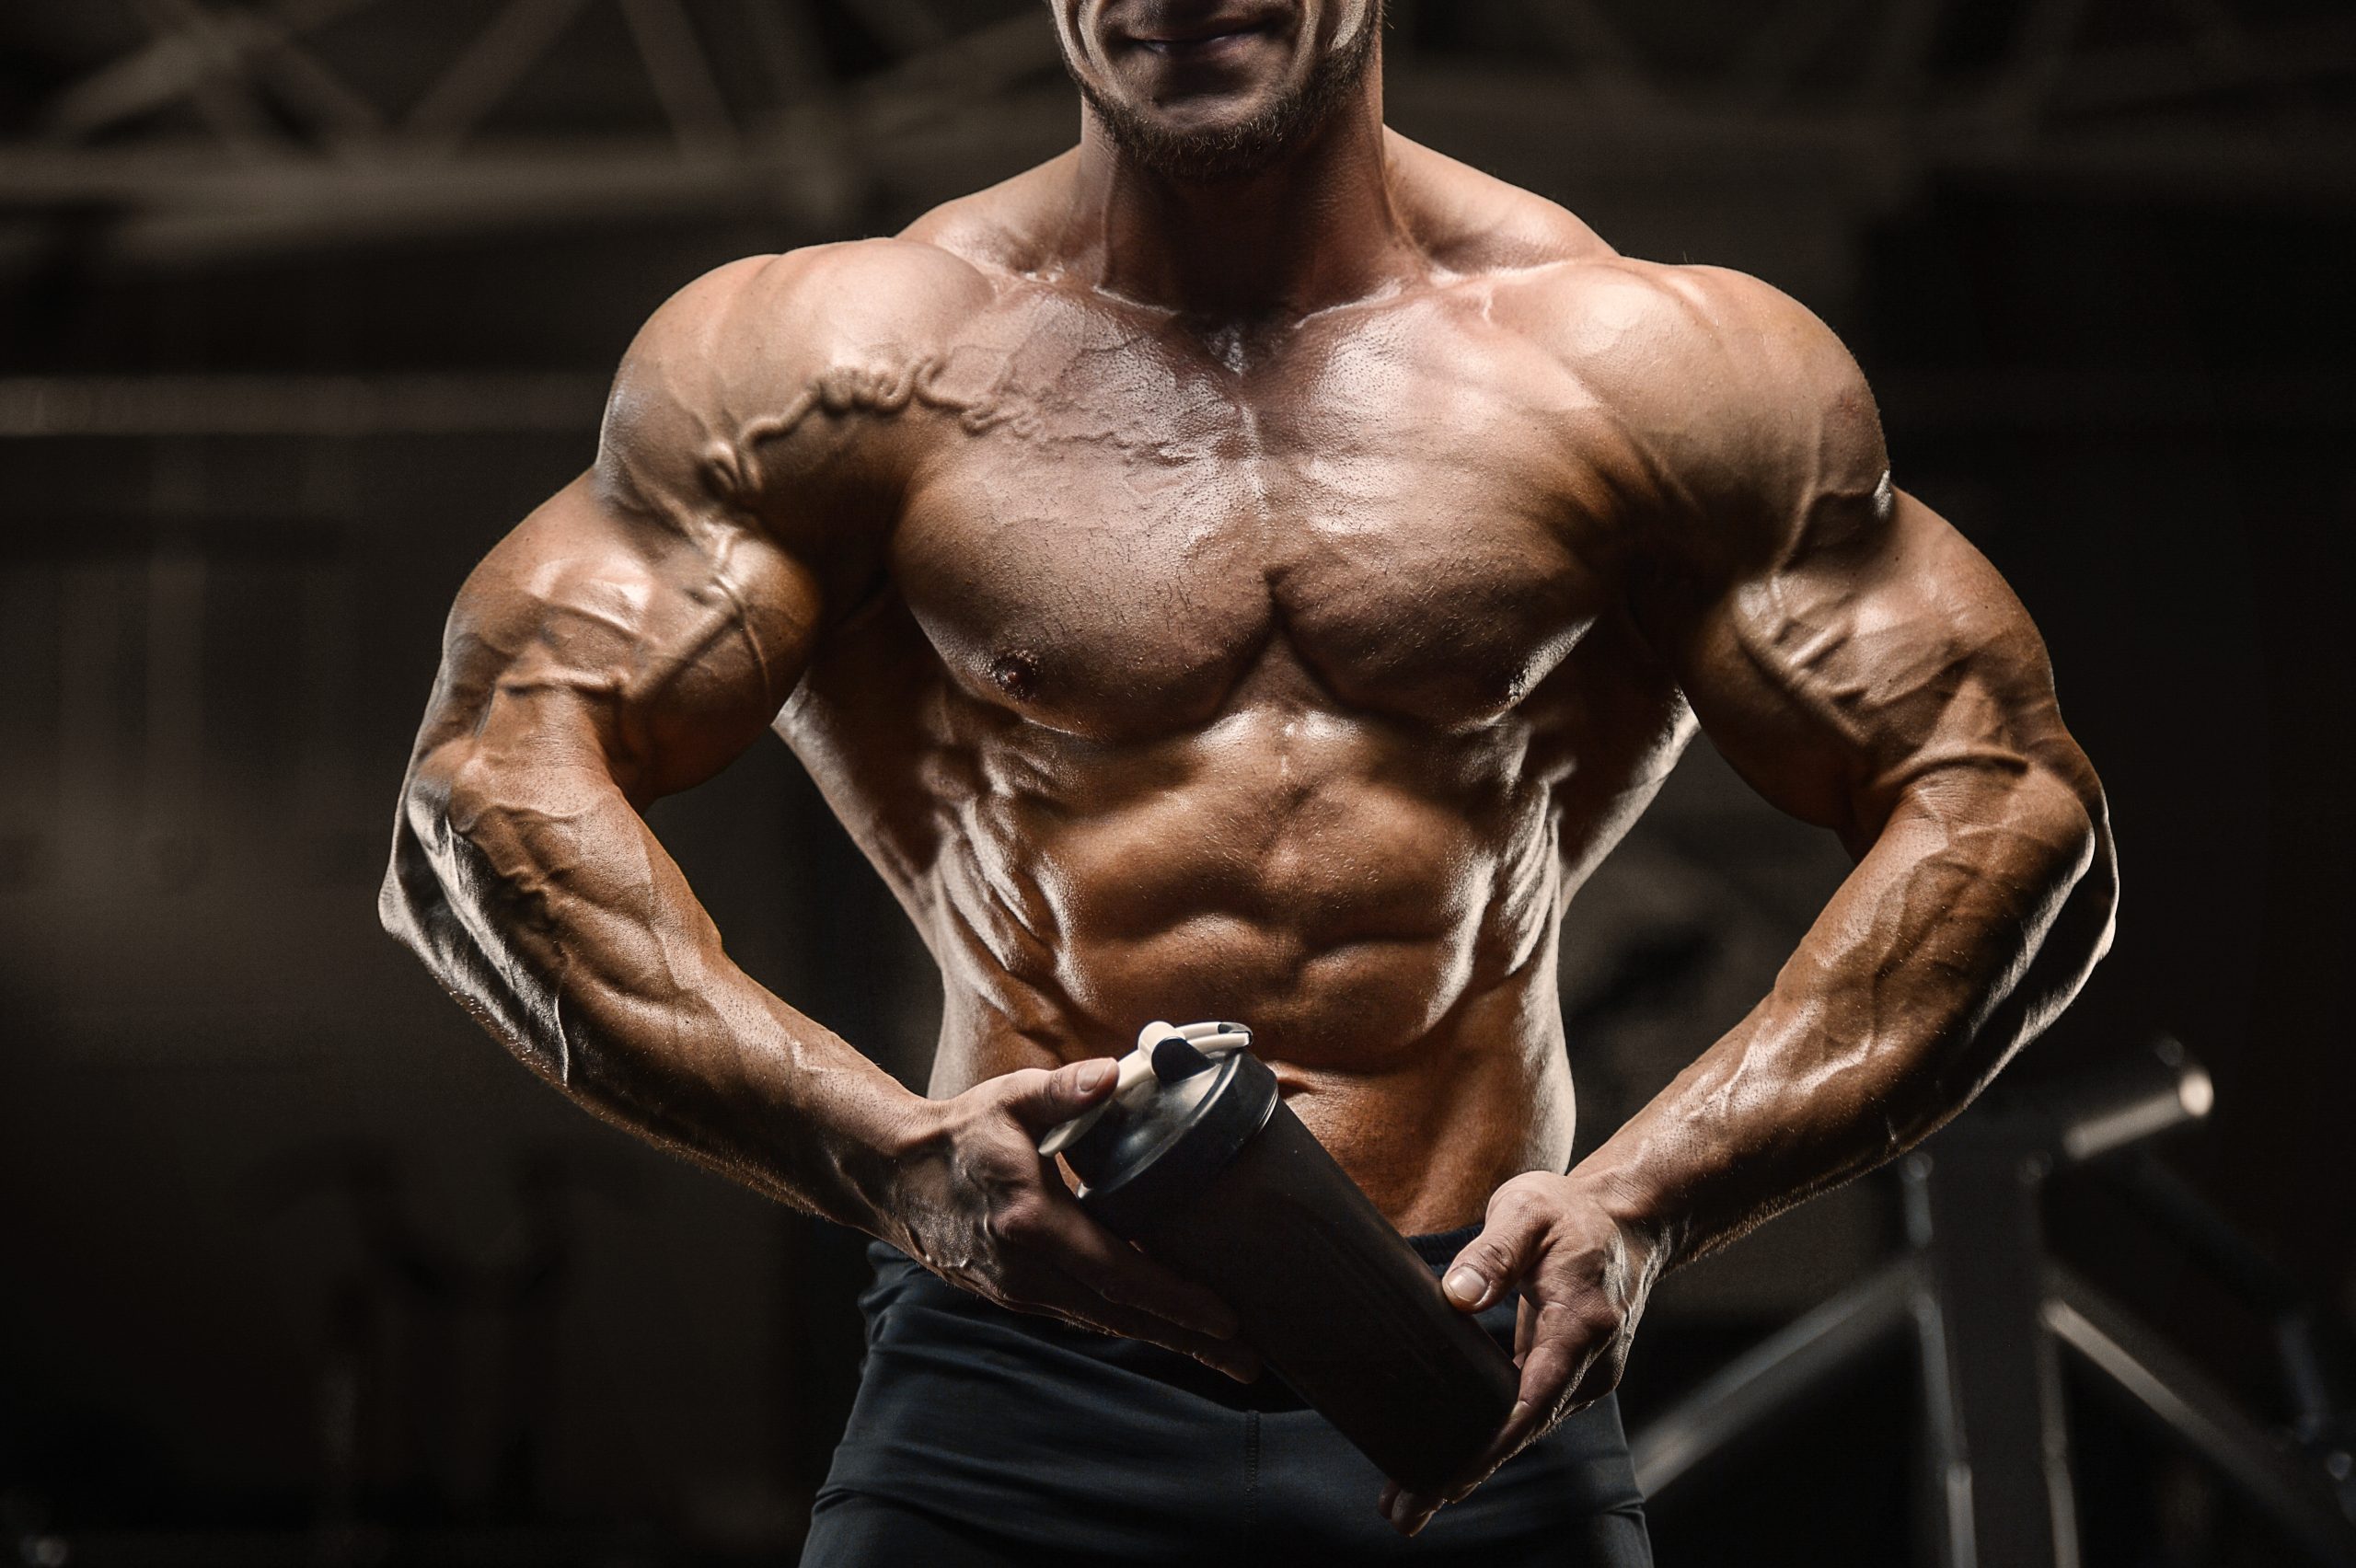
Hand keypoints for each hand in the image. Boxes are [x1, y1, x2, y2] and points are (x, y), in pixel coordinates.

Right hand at [876, 1057, 1260, 1381]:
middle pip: (1122, 1316)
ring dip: (1165, 1338)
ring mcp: (1021, 1291)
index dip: (1174, 1299)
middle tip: (1249, 1361)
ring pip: (1105, 1322)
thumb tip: (1112, 1075)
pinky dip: (1129, 1322)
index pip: (1117, 1273)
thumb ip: (1065, 1090)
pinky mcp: (1018, 1295)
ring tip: (1223, 1354)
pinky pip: (1085, 1314)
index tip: (1226, 1319)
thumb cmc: (961, 1133)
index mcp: (1032, 1223)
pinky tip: (1164, 1325)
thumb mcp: (1012, 1100)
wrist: (897, 1178)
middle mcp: (1029, 1271)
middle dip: (1189, 1341)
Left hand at [1379, 1170, 1662, 1536]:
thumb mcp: (1527, 1211)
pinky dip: (1488, 1440)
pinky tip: (1447, 1460)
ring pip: (1522, 1431)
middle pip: (1523, 1430)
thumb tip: (1458, 1297)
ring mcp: (1583, 1376)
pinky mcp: (1568, 1377)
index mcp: (1581, 1324)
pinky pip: (1525, 1415)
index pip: (1533, 1398)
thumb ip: (1494, 1253)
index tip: (1448, 1477)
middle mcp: (1590, 1363)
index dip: (1491, 1442)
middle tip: (1404, 1511)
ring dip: (1470, 1465)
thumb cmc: (1571, 1213)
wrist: (1626, 1223)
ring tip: (1408, 1501)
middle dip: (1465, 1473)